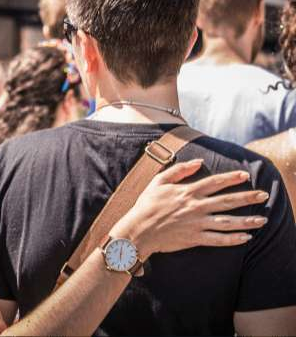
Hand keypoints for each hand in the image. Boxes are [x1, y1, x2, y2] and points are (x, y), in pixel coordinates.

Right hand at [111, 159, 267, 259]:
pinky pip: (218, 239)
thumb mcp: (158, 182)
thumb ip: (179, 170)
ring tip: (262, 220)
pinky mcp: (195, 238)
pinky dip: (233, 239)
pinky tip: (246, 237)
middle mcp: (195, 207)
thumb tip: (198, 162)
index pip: (214, 182)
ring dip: (247, 221)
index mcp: (187, 192)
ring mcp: (196, 223)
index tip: (245, 175)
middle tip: (264, 196)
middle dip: (248, 198)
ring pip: (227, 221)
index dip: (231, 178)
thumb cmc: (146, 206)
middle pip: (227, 201)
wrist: (138, 231)